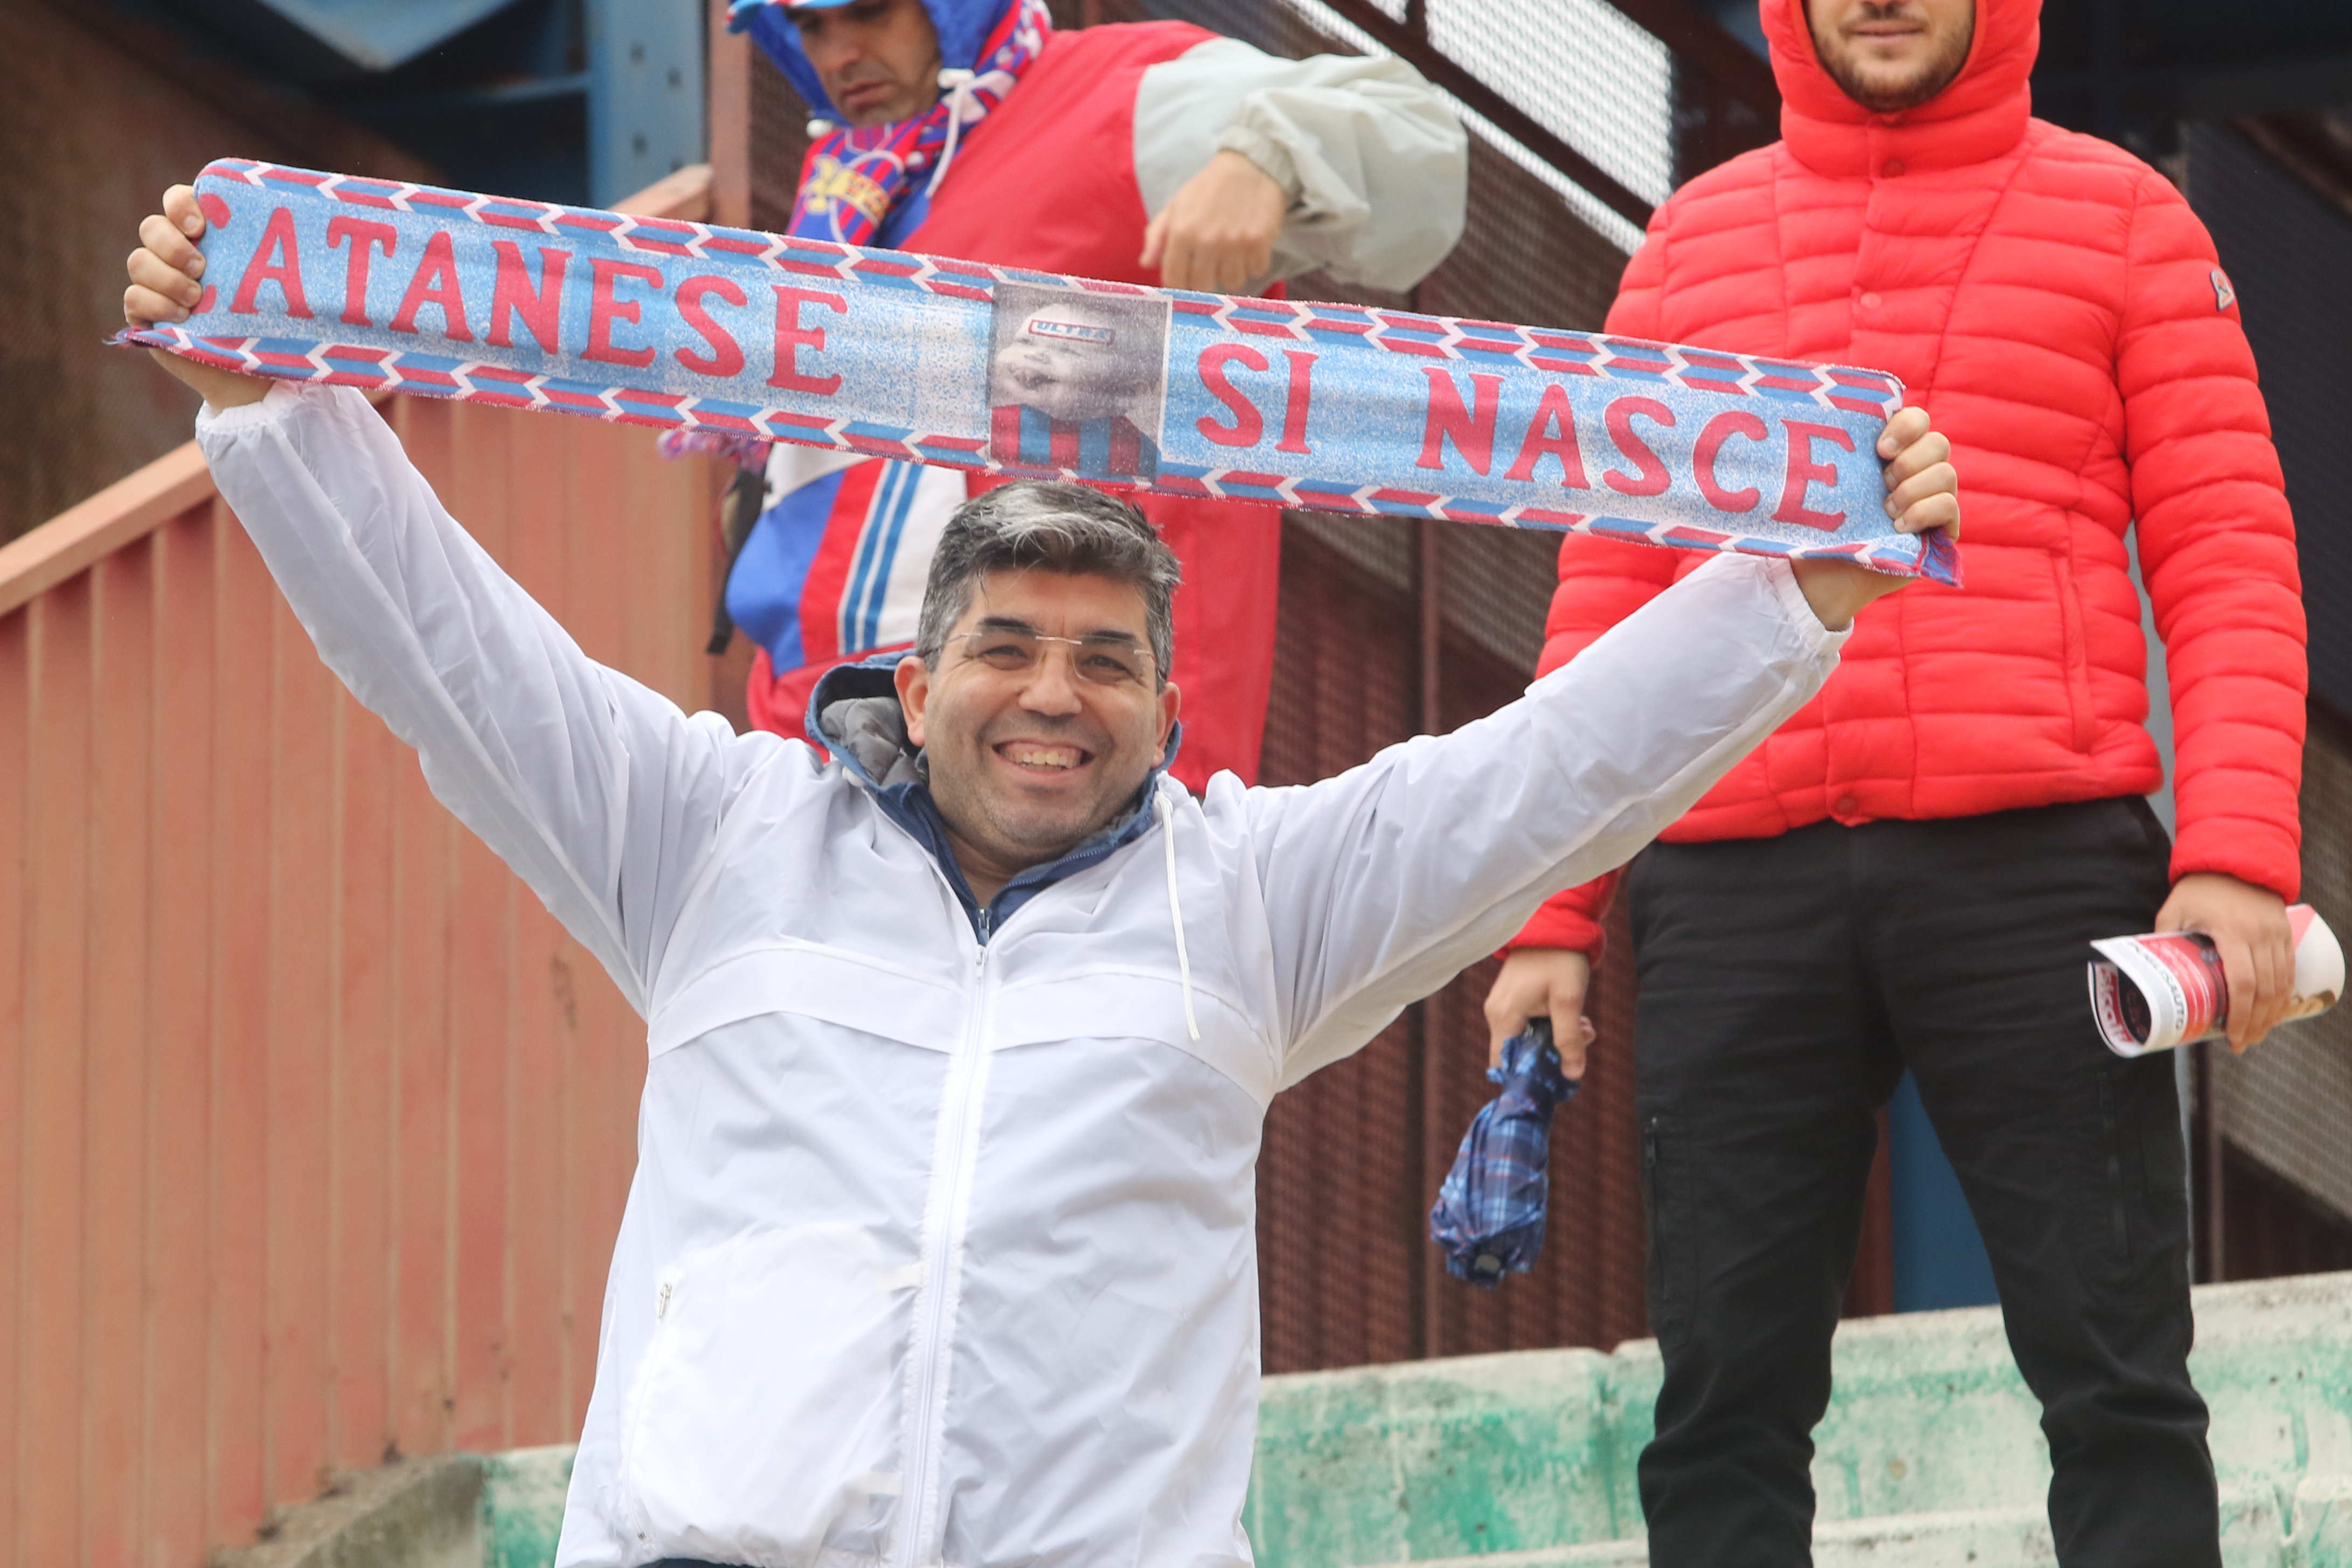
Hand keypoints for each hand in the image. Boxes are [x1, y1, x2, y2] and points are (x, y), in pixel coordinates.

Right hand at [124, 183, 267, 408]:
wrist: (258, 373)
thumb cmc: (271, 321)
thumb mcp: (275, 284)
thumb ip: (271, 251)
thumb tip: (308, 219)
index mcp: (203, 237)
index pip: (177, 201)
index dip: (181, 205)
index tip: (201, 226)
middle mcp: (175, 255)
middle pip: (151, 227)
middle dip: (173, 246)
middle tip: (202, 268)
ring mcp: (157, 284)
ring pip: (138, 261)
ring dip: (167, 278)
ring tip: (197, 298)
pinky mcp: (146, 314)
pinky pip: (133, 297)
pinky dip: (156, 303)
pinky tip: (184, 317)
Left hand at [1140, 149, 1289, 293]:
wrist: (1249, 166)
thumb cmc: (1208, 189)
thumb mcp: (1176, 206)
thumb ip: (1156, 236)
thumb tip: (1145, 264)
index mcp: (1181, 232)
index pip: (1175, 280)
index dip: (1181, 284)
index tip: (1187, 278)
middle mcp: (1206, 241)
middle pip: (1204, 286)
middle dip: (1207, 279)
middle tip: (1212, 264)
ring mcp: (1234, 243)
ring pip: (1232, 283)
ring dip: (1232, 273)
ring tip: (1233, 254)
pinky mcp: (1259, 242)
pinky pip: (1256, 271)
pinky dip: (1254, 264)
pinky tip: (1250, 247)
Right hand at [1483, 948, 1596, 1077]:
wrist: (1554, 923)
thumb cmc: (1559, 959)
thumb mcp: (1569, 1000)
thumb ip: (1569, 1038)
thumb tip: (1573, 1075)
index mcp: (1504, 1016)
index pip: (1505, 1064)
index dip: (1528, 1076)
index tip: (1558, 1075)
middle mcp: (1495, 1013)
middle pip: (1517, 1054)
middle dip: (1550, 1055)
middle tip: (1582, 1043)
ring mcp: (1501, 1005)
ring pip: (1525, 1039)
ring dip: (1554, 1039)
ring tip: (1584, 1027)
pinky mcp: (1510, 999)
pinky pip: (1526, 1024)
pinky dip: (1548, 1026)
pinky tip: (1572, 1017)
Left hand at [1787, 405, 1959, 629]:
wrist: (1828, 573)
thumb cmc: (1825, 524)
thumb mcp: (1829, 484)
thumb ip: (1840, 452)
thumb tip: (1815, 419)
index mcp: (1896, 452)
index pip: (1918, 420)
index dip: (1906, 426)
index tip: (1880, 448)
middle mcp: (1921, 471)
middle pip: (1938, 443)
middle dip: (1908, 462)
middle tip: (1882, 483)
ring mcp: (1935, 498)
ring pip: (1946, 473)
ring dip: (1913, 490)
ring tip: (1886, 509)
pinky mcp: (1942, 528)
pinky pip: (1949, 506)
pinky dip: (1924, 512)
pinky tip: (1899, 526)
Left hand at [2156, 872, 2294, 1051]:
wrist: (2235, 855)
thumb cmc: (2199, 886)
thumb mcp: (2174, 910)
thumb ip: (2164, 938)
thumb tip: (2149, 971)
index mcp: (2231, 931)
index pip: (2242, 982)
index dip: (2240, 1014)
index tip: (2232, 1037)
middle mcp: (2260, 934)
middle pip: (2265, 990)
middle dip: (2257, 1023)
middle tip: (2243, 1044)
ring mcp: (2277, 933)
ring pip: (2283, 983)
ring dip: (2273, 1014)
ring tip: (2257, 1035)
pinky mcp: (2286, 931)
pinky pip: (2290, 969)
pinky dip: (2285, 994)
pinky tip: (2275, 1011)